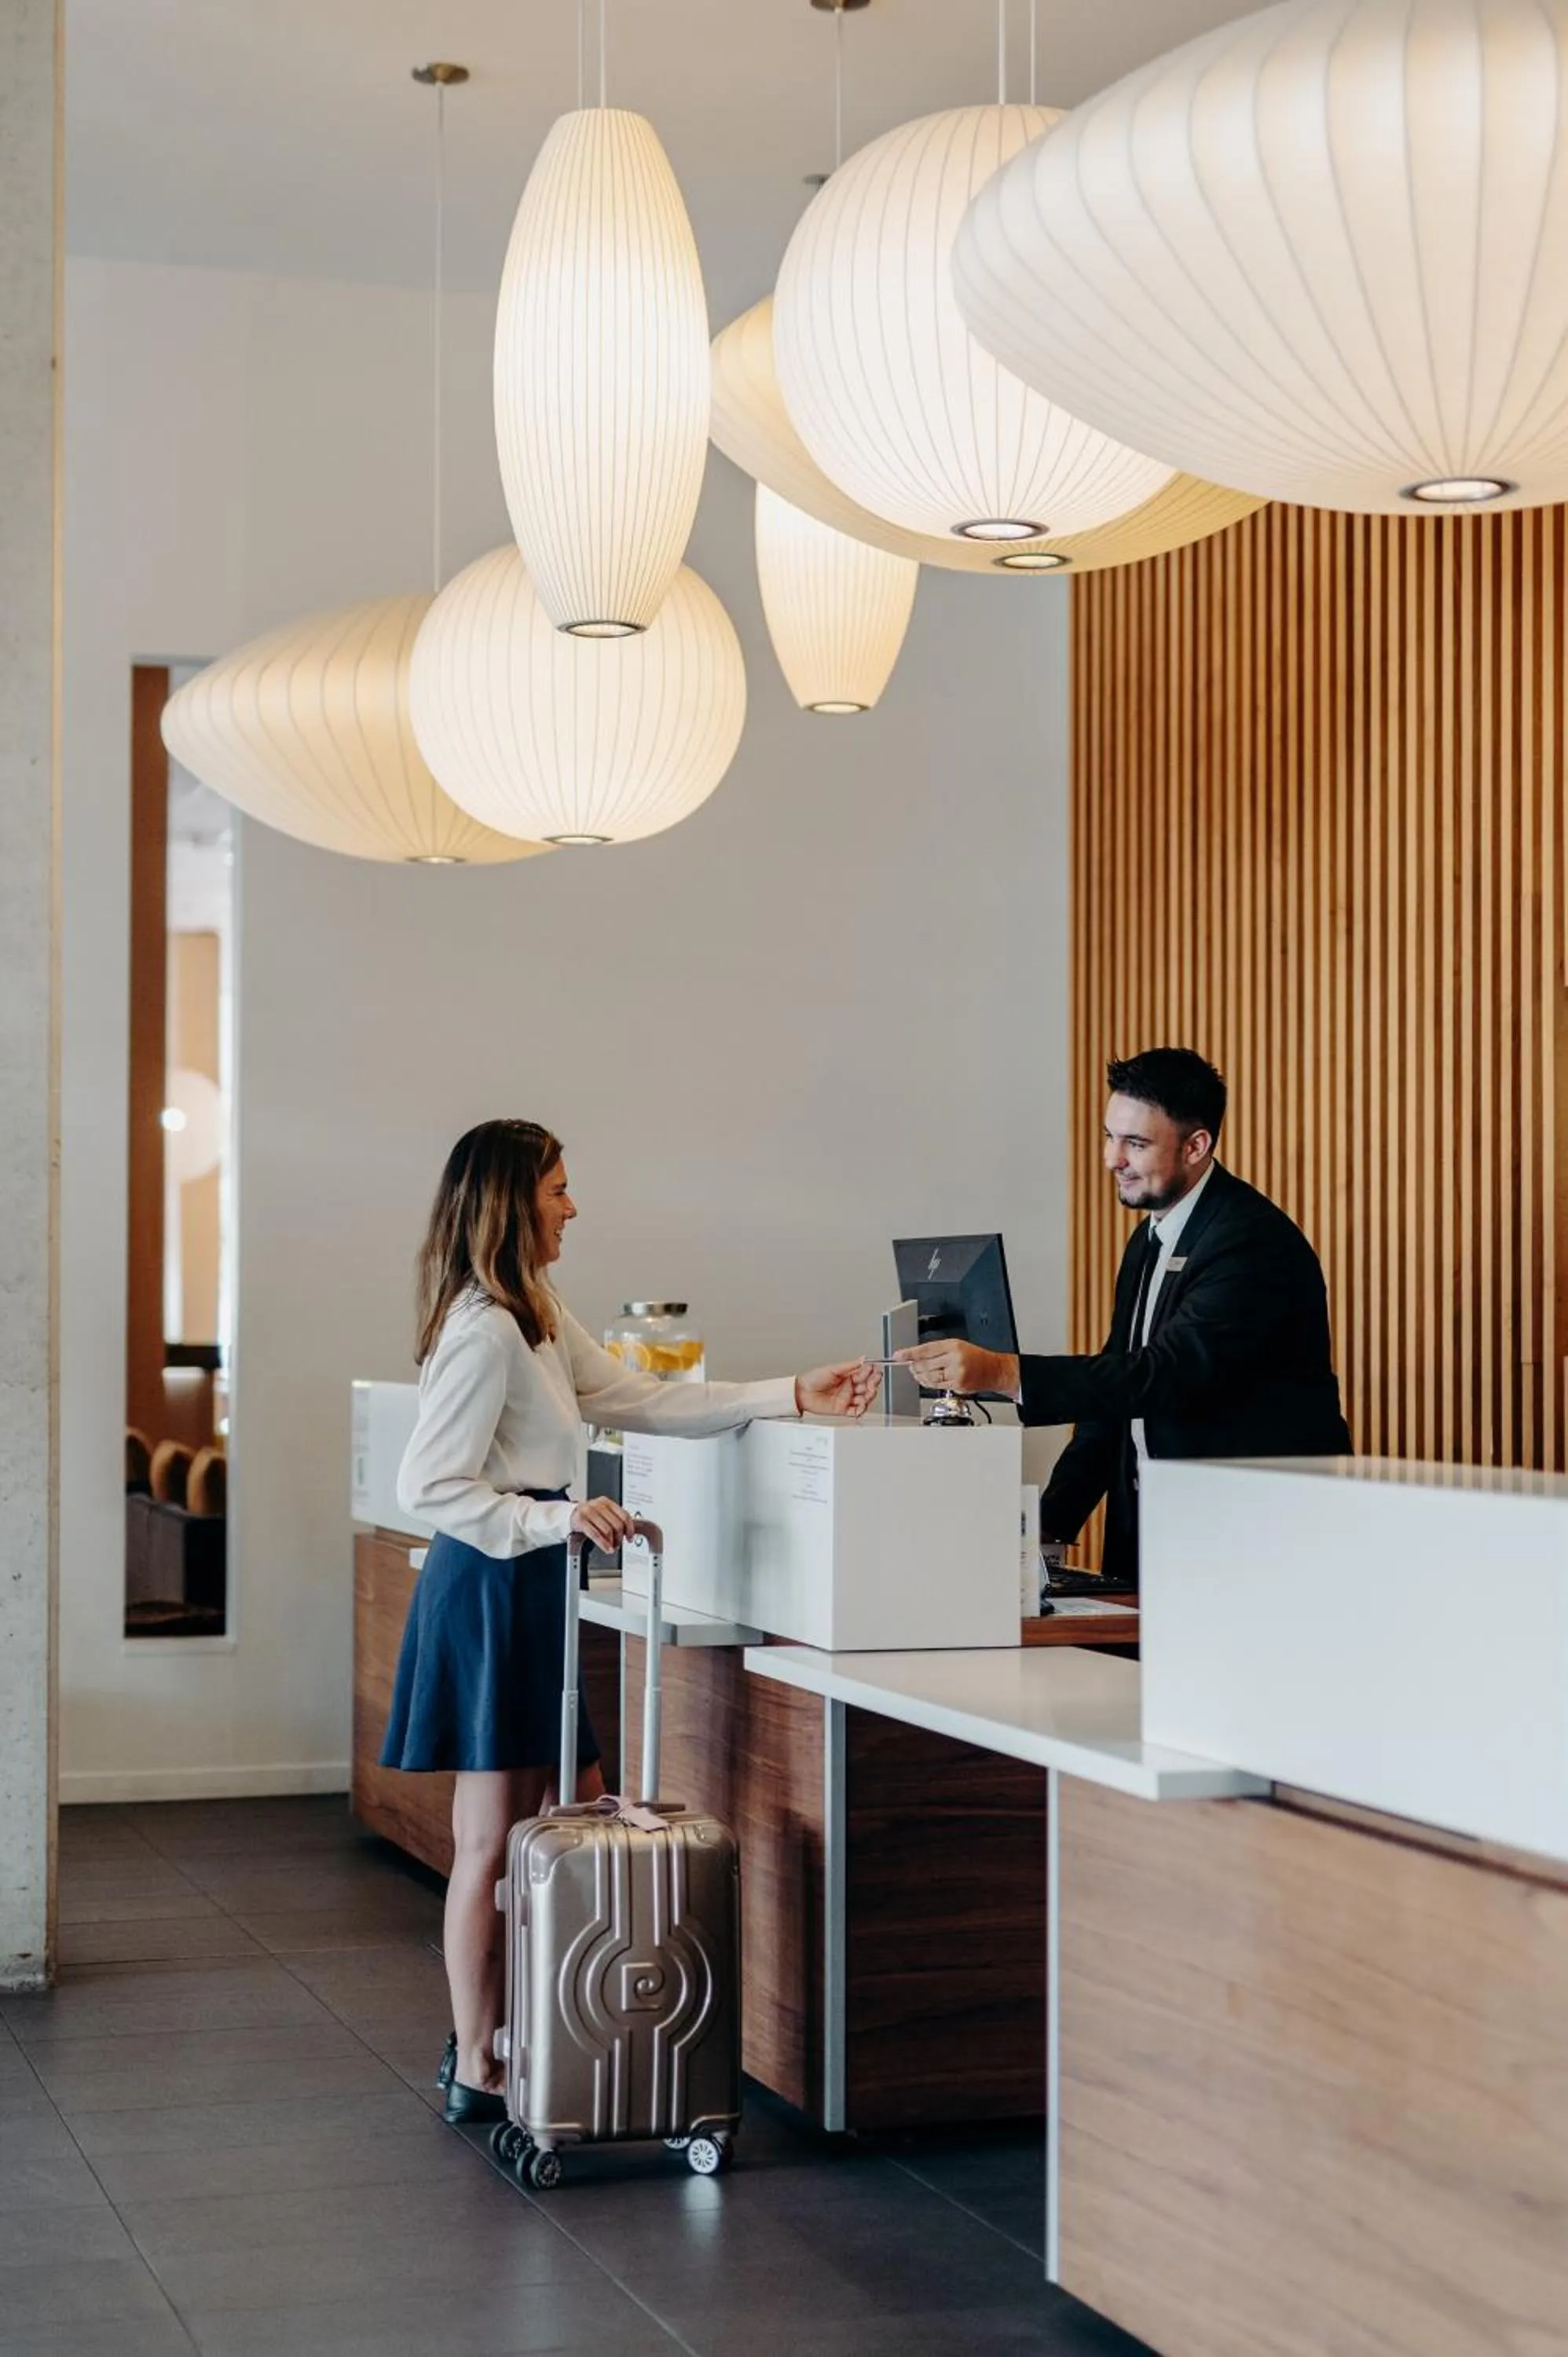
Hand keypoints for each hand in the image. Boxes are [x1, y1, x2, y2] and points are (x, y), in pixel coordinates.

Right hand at [570, 1497, 637, 1552]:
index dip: (630, 1529)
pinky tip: (607, 1549)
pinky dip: (603, 1544)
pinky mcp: (580, 1520)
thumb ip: (615, 1520)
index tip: (630, 1537)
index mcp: (606, 1502)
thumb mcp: (602, 1515)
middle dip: (619, 1538)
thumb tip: (630, 1532)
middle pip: (617, 1524)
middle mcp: (598, 1505)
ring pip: (607, 1530)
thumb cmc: (588, 1517)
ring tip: (611, 1547)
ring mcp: (588, 1512)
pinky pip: (595, 1534)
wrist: (569, 1516)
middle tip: (618, 1544)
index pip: (624, 1515)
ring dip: (612, 1543)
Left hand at [795, 1360, 880, 1418]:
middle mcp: (848, 1387)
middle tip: (874, 1381)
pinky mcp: (842, 1409)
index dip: (871, 1372)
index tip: (875, 1369)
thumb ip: (849, 1365)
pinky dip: (861, 1410)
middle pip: (867, 1387)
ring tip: (869, 1392)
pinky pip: (855, 1411)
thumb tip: (862, 1359)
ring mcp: (846, 1398)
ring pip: (864, 1399)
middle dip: (873, 1383)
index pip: (864, 1374)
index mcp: (847, 1376)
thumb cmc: (813, 1379)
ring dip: (869, 1396)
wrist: (801, 1392)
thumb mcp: (833, 1369)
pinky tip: (862, 1405)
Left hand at [893, 1340, 1019, 1397]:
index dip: (909, 1353)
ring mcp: (956, 1372)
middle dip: (914, 1366)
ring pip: (929, 1376)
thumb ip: (937, 1351)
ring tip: (918, 1373)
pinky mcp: (958, 1384)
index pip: (926, 1349)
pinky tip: (928, 1380)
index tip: (898, 1356)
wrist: (994, 1370)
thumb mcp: (957, 1346)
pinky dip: (928, 1383)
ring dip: (920, 1376)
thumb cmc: (976, 1357)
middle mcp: (954, 1358)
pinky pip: (936, 1385)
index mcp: (953, 1345)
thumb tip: (916, 1357)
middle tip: (910, 1365)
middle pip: (925, 1364)